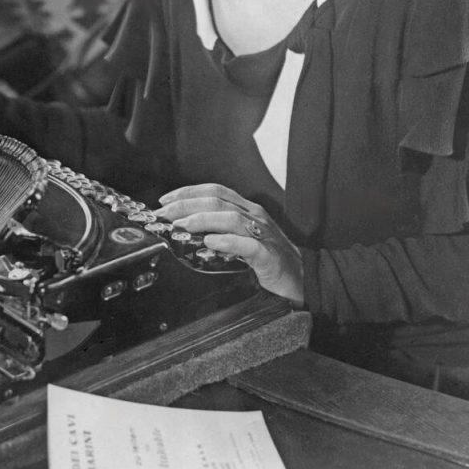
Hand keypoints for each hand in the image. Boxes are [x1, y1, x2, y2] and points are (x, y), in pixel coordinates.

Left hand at [154, 183, 303, 304]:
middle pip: (216, 200)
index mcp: (247, 209)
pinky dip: (226, 241)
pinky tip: (210, 242)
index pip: (214, 190)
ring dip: (201, 219)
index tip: (165, 200)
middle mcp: (254, 216)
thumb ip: (222, 230)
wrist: (305, 278)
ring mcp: (263, 234)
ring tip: (181, 226)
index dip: (188, 192)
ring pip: (229, 217)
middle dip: (185, 204)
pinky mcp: (268, 256)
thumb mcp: (243, 238)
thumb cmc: (271, 259)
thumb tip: (187, 228)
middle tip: (163, 214)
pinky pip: (246, 245)